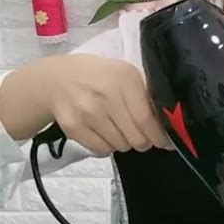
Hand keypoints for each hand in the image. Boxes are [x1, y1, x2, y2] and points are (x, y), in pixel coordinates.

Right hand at [49, 54, 171, 154]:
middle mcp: (106, 96)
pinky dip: (108, 146)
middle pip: (136, 138)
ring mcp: (88, 114)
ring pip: (121, 146)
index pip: (146, 119)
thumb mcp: (124, 74)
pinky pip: (103, 150)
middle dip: (144, 142)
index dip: (159, 136)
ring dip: (125, 142)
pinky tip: (103, 131)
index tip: (165, 142)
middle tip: (141, 136)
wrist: (56, 79)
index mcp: (124, 79)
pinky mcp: (74, 128)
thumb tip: (167, 121)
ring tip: (117, 128)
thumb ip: (145, 94)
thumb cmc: (98, 76)